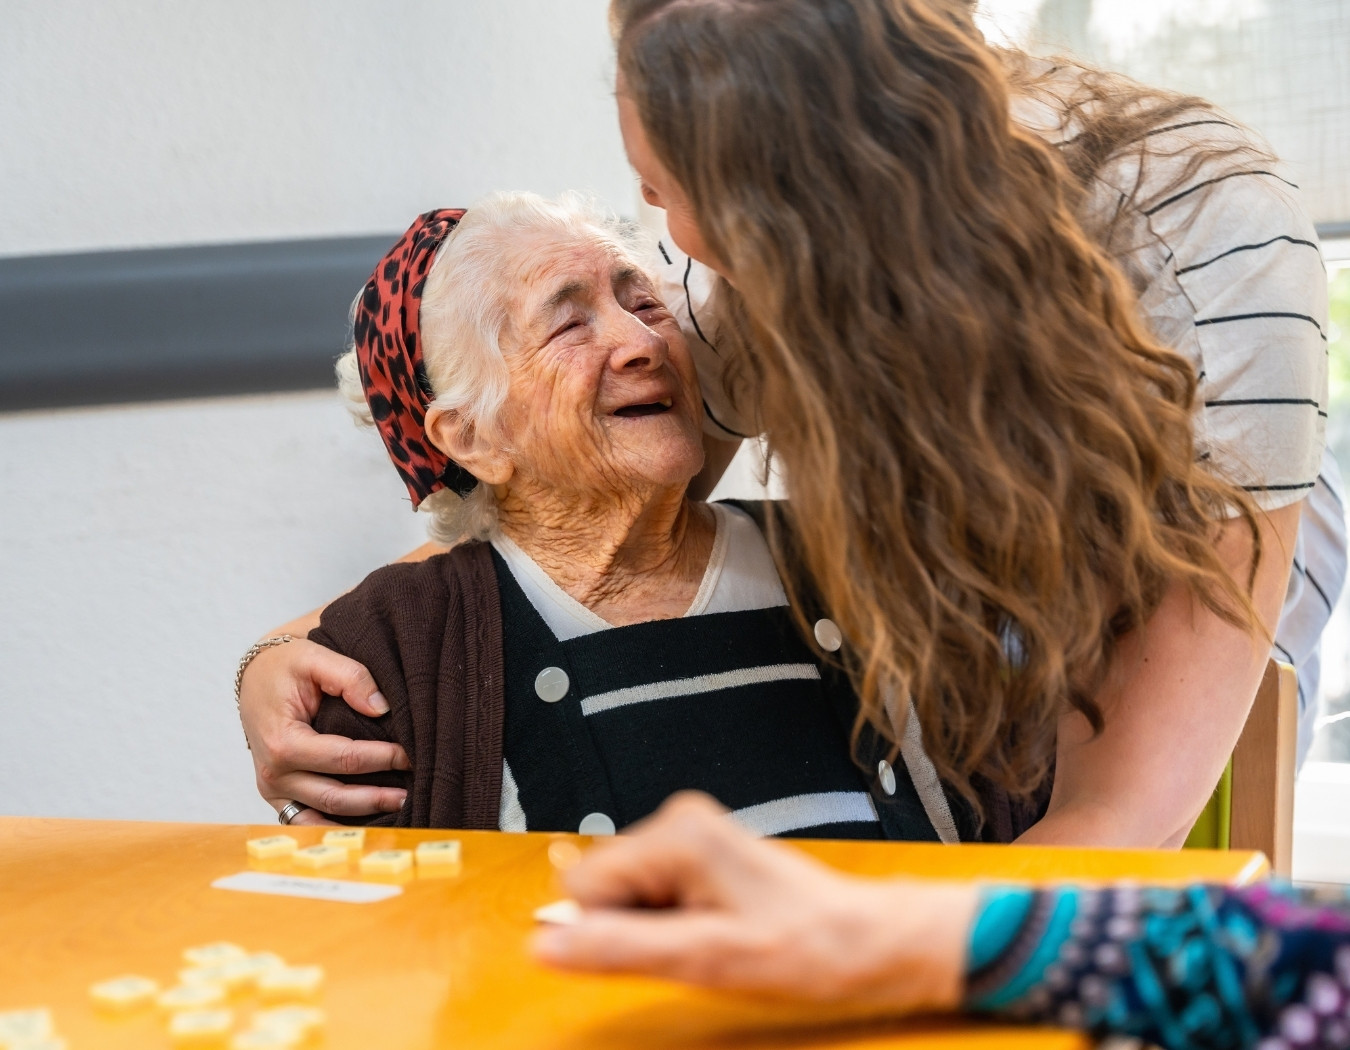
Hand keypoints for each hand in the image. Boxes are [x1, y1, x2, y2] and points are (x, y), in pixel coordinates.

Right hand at [239, 637, 409, 824]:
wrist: (256, 677)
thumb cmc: (285, 667)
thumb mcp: (315, 657)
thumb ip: (350, 677)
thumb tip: (381, 707)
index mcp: (282, 742)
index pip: (343, 758)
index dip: (381, 758)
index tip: (410, 755)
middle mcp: (274, 773)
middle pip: (334, 796)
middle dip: (376, 797)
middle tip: (411, 792)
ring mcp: (273, 790)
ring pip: (322, 815)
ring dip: (360, 816)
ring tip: (397, 807)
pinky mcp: (278, 797)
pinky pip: (307, 821)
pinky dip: (335, 825)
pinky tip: (366, 823)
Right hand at [532, 793, 976, 1012]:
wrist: (865, 941)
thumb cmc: (808, 944)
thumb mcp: (706, 959)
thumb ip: (619, 948)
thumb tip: (547, 944)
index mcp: (677, 834)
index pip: (582, 883)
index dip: (611, 930)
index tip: (662, 946)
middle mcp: (679, 821)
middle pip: (601, 885)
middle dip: (634, 927)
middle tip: (692, 945)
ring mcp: (690, 834)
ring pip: (625, 892)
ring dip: (655, 927)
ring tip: (710, 937)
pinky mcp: (698, 852)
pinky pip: (651, 893)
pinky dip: (672, 921)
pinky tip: (712, 929)